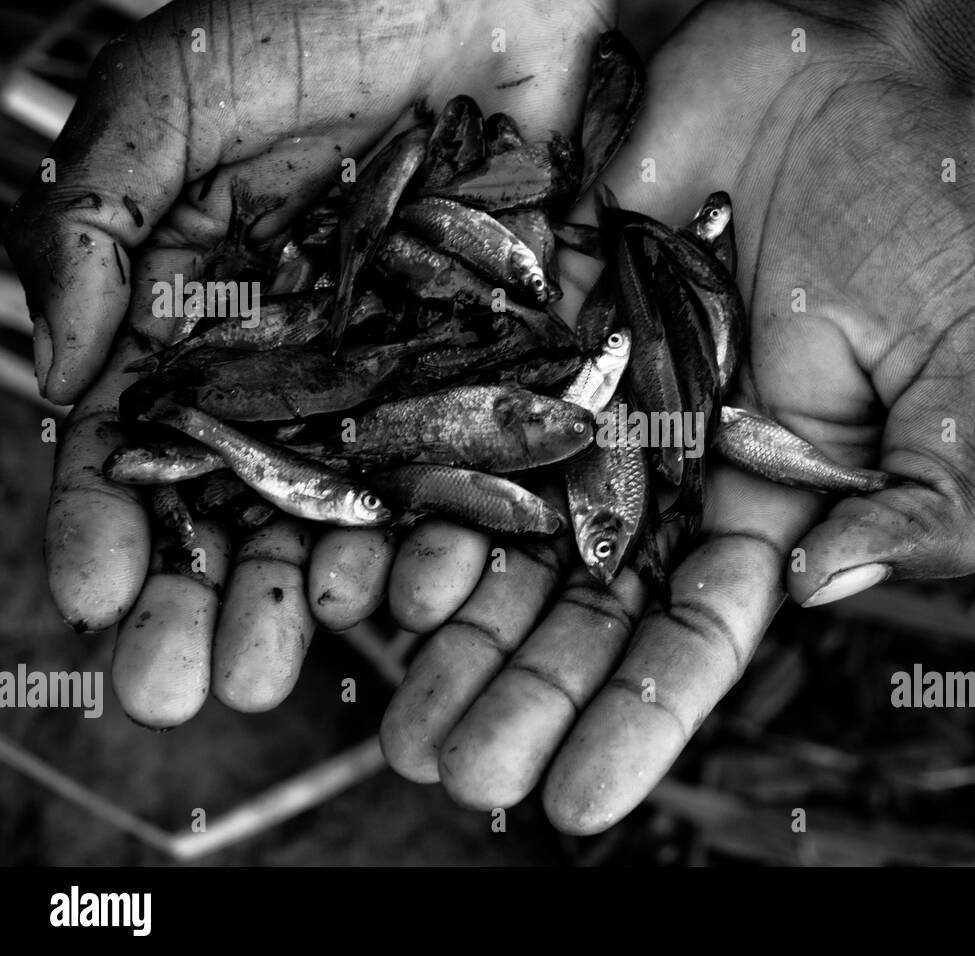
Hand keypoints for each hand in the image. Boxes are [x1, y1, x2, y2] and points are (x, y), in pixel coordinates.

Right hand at [6, 0, 613, 723]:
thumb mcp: (170, 94)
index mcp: (204, 310)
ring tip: (278, 665)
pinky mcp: (504, 366)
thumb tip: (54, 376)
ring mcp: (405, 373)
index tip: (96, 597)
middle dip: (205, 595)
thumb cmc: (315, 3)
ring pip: (354, 506)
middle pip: (243, 501)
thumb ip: (95, 221)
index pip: (141, 436)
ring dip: (311, 590)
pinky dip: (444, 530)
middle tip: (179, 685)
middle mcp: (302, 362)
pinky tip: (410, 593)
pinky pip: (477, 464)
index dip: (109, 520)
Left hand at [380, 0, 974, 831]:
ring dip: (452, 628)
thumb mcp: (972, 359)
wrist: (834, 64)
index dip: (640, 718)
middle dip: (524, 696)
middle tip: (459, 776)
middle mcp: (666, 465)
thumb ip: (927, 491)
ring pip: (503, 530)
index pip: (697, 632)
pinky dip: (415, 486)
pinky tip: (368, 563)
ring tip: (398, 718)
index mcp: (768, 496)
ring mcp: (590, 395)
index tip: (580, 801)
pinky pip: (459, 410)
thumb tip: (828, 590)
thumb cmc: (923, 208)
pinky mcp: (530, 320)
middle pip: (581, 604)